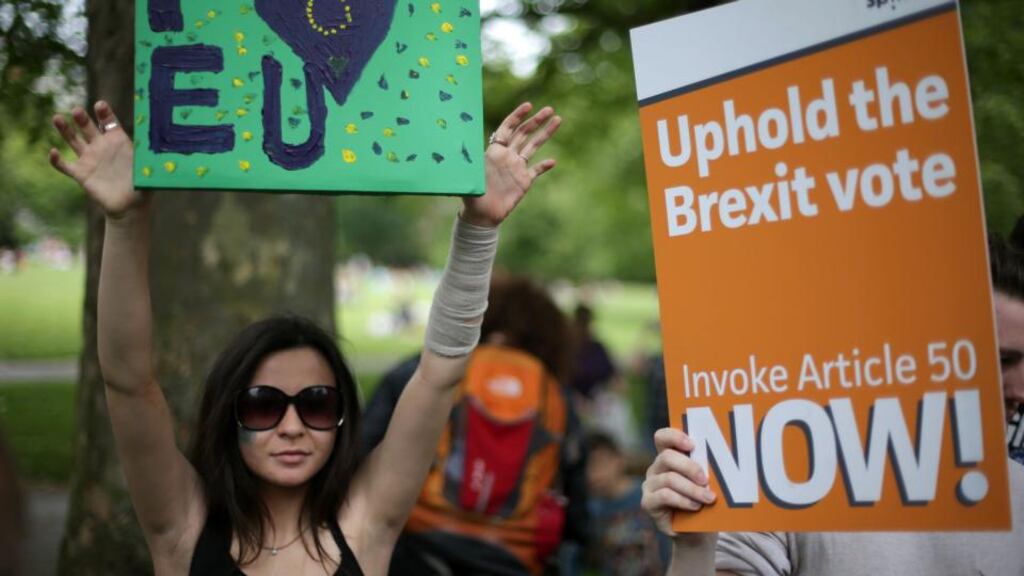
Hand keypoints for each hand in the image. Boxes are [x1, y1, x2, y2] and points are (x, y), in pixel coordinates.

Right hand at [49, 101, 143, 219]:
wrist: (130, 207)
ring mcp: (89, 159)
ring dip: (65, 130)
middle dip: (82, 118)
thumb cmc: (142, 187)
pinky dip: (56, 160)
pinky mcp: (80, 174)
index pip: (109, 123)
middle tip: (77, 110)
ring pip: (73, 141)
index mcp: (118, 142)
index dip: (105, 114)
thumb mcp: (147, 170)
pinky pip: (64, 165)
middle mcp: (101, 147)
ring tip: (57, 118)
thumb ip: (148, 159)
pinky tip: (53, 152)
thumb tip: (162, 149)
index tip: (100, 105)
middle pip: (88, 128)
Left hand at [461, 102, 560, 226]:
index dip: (517, 116)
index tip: (528, 105)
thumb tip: (457, 145)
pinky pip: (536, 171)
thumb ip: (468, 162)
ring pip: (533, 147)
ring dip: (545, 134)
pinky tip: (553, 161)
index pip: (507, 129)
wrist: (481, 216)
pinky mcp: (524, 182)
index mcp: (494, 151)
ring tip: (558, 119)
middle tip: (549, 109)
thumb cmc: (471, 196)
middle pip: (524, 133)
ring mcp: (517, 168)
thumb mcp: (468, 177)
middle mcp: (507, 156)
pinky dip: (544, 166)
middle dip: (536, 120)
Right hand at [641, 427, 716, 536]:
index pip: (662, 438)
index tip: (692, 444)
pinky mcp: (648, 502)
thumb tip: (720, 464)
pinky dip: (683, 500)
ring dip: (692, 489)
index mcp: (669, 458)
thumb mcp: (705, 483)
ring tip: (708, 498)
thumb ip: (705, 471)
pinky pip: (664, 496)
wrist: (696, 533)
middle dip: (689, 467)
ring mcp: (649, 485)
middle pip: (667, 457)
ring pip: (669, 479)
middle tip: (705, 480)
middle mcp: (656, 469)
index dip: (674, 436)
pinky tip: (695, 506)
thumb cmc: (702, 502)